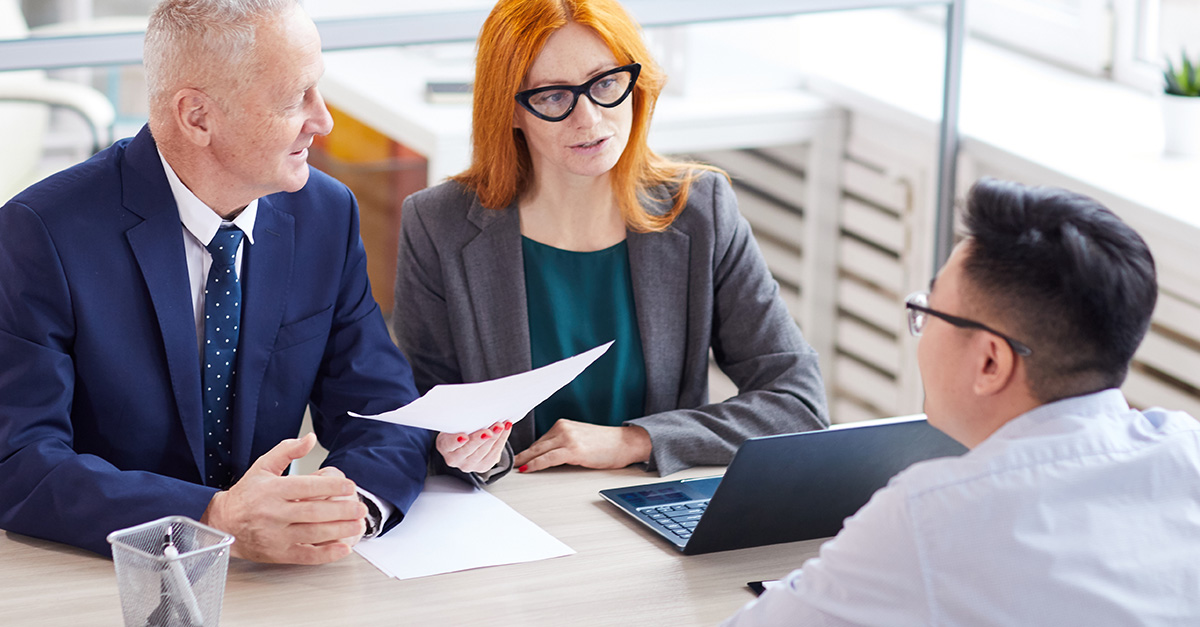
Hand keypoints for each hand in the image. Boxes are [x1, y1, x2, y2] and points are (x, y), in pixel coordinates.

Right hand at [200, 433, 367, 564]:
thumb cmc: (246, 494)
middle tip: (361, 508)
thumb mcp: (263, 466)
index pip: (306, 487)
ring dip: (339, 530)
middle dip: (341, 511)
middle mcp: (274, 513)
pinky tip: (343, 548)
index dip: (331, 487)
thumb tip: (310, 439)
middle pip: (313, 512)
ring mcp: (276, 535)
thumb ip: (287, 451)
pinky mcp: (278, 553)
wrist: (222, 523)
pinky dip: (326, 554)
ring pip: (312, 534)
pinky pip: (305, 555)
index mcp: (272, 490)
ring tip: (358, 524)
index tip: (349, 486)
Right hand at [437, 421, 510, 472]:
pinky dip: (501, 441)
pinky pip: (493, 455)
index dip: (456, 441)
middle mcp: (455, 459)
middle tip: (490, 430)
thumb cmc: (458, 430)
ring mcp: (468, 465)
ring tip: (501, 426)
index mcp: (446, 447)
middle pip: (469, 449)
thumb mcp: (455, 425)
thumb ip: (462, 422)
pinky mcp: (482, 467)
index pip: (450, 444)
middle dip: (481, 439)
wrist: (464, 443)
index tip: (464, 436)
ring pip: (483, 453)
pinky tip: (505, 430)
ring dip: (495, 438)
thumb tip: (476, 410)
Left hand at [512, 420, 650, 472]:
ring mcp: (568, 438)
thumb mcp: (580, 438)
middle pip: (536, 445)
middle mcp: (563, 428)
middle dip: (521, 455)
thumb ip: (562, 443)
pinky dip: (535, 464)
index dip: (526, 451)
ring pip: (539, 451)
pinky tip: (527, 469)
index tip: (515, 458)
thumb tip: (544, 456)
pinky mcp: (573, 450)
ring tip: (513, 468)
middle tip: (507, 464)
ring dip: (524, 460)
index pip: (539, 440)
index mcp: (563, 425)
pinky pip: (548, 458)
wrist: (625, 443)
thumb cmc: (606, 444)